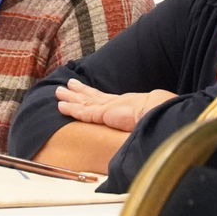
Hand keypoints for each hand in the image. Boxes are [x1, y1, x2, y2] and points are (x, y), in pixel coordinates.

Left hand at [54, 79, 175, 131]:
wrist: (158, 112)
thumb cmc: (156, 117)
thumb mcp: (145, 119)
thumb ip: (139, 123)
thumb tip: (142, 131)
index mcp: (124, 105)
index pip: (104, 99)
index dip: (93, 94)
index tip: (85, 90)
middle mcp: (113, 104)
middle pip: (91, 96)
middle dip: (79, 91)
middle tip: (68, 84)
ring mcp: (107, 108)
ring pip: (83, 102)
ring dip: (70, 97)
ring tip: (58, 91)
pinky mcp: (102, 114)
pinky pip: (83, 112)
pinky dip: (71, 109)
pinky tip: (61, 106)